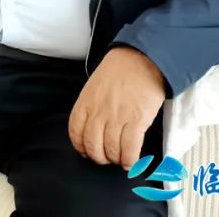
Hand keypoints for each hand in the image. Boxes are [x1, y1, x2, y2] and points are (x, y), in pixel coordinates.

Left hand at [68, 46, 165, 167]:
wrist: (142, 58)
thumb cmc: (120, 69)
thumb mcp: (95, 85)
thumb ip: (91, 105)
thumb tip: (92, 126)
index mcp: (86, 102)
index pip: (75, 132)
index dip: (80, 146)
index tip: (86, 151)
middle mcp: (99, 112)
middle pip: (93, 145)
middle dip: (99, 157)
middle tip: (105, 158)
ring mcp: (117, 117)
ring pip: (111, 150)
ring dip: (115, 159)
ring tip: (120, 159)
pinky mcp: (136, 121)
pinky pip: (129, 149)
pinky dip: (129, 159)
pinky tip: (130, 160)